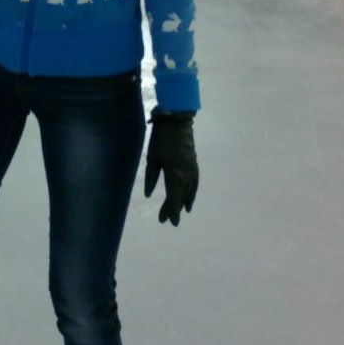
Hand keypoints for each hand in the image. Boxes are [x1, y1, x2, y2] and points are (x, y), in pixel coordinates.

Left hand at [143, 110, 198, 225]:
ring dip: (183, 203)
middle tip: (165, 220)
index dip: (170, 211)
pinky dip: (192, 194)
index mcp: (174, 174)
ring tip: (179, 213)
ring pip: (189, 192)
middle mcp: (186, 176)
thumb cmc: (161, 139)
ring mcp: (192, 170)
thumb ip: (151, 178)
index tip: (167, 221)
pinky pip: (195, 185)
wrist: (177, 122)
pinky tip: (189, 200)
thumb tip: (148, 194)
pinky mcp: (194, 165)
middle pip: (180, 196)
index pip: (173, 198)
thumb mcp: (152, 158)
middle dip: (173, 209)